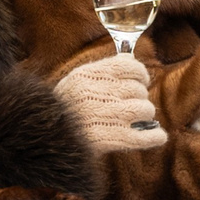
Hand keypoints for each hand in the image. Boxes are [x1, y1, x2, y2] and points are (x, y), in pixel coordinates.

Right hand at [53, 54, 167, 154]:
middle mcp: (96, 93)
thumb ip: (103, 71)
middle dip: (139, 98)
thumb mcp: (76, 82)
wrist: (41, 141)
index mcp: (87, 75)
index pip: (129, 66)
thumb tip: (131, 59)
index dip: (141, 74)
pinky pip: (143, 136)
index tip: (141, 81)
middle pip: (139, 90)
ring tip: (135, 120)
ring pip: (145, 110)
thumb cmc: (63, 109)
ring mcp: (103, 116)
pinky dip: (154, 137)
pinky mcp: (108, 140)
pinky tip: (158, 136)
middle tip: (131, 106)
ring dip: (144, 116)